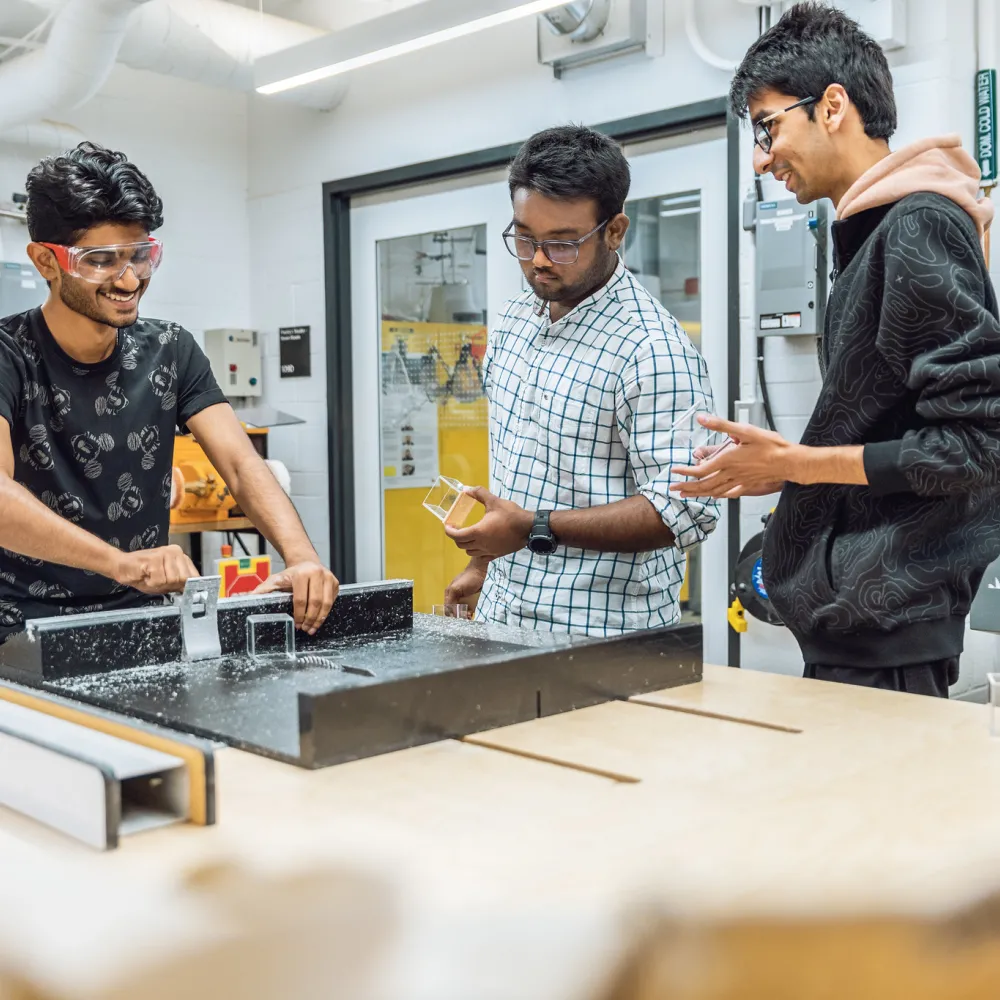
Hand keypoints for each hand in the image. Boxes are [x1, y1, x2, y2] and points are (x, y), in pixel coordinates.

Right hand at [114, 544, 198, 593]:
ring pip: (172, 580)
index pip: (194, 575)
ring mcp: (165, 554)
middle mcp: (175, 552)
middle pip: (184, 579)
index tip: (180, 590)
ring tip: (151, 577)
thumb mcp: (165, 581)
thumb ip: (179, 583)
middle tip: (158, 581)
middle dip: (170, 585)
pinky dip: (151, 583)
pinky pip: (159, 580)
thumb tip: (193, 591)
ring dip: (159, 584)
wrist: (121, 566)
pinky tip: (145, 576)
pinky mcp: (155, 558)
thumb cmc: (142, 574)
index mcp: (180, 556)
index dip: (187, 586)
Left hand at [254, 560, 338, 634]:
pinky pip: (333, 600)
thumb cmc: (290, 575)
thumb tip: (247, 598)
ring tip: (313, 628)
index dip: (299, 614)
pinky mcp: (335, 582)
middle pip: (315, 602)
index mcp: (301, 573)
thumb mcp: (275, 580)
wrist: (305, 562)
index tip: (297, 625)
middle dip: (310, 619)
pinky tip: (319, 619)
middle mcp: (316, 573)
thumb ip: (263, 590)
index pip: (301, 599)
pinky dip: (326, 612)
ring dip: (320, 618)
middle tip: (306, 629)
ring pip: (327, 603)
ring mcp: (328, 577)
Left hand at [444, 487, 531, 558]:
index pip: (456, 536)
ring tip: (468, 535)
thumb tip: (466, 489)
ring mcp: (489, 551)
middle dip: (456, 536)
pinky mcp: (496, 554)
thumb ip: (479, 494)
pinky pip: (481, 557)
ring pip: (469, 552)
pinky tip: (480, 544)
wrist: (529, 527)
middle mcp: (481, 544)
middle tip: (457, 528)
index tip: (447, 525)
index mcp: (478, 531)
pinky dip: (476, 551)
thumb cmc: (511, 514)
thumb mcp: (494, 501)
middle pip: (461, 544)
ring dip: (465, 544)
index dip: (449, 531)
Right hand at [444, 558, 488, 614]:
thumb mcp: (456, 588)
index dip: (451, 614)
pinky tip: (472, 614)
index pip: (447, 608)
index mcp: (449, 594)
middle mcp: (455, 597)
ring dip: (465, 615)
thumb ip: (451, 601)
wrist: (481, 571)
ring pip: (462, 611)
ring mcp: (464, 599)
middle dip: (459, 615)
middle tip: (465, 617)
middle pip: (455, 611)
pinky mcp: (472, 600)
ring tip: (470, 616)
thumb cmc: (468, 578)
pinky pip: (470, 609)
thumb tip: (452, 613)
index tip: (457, 618)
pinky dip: (470, 613)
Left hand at [671, 416, 792, 498]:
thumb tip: (702, 418)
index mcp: (727, 461)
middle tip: (673, 488)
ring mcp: (739, 481)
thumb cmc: (770, 446)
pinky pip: (729, 493)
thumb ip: (721, 425)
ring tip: (686, 495)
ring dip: (698, 493)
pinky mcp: (747, 484)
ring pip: (714, 491)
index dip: (685, 472)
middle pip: (703, 484)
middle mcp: (730, 474)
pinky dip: (718, 496)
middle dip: (686, 487)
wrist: (789, 461)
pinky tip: (715, 496)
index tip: (674, 471)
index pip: (700, 470)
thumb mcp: (744, 430)